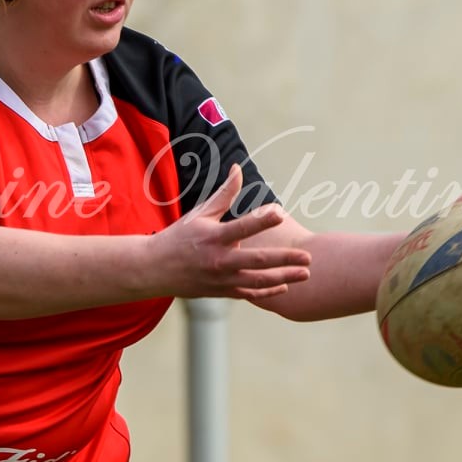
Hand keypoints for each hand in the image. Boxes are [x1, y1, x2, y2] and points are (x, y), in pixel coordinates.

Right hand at [149, 164, 312, 299]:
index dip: (262, 220)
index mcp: (213, 237)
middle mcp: (219, 260)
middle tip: (307, 257)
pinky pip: (248, 294)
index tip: (281, 213)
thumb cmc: (179, 236)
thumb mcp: (200, 213)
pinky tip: (284, 287)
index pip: (242, 227)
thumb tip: (238, 167)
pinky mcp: (221, 291)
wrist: (154, 269)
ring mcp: (221, 279)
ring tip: (305, 274)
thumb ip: (224, 194)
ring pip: (257, 281)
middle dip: (284, 259)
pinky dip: (267, 292)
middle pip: (257, 260)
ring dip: (283, 278)